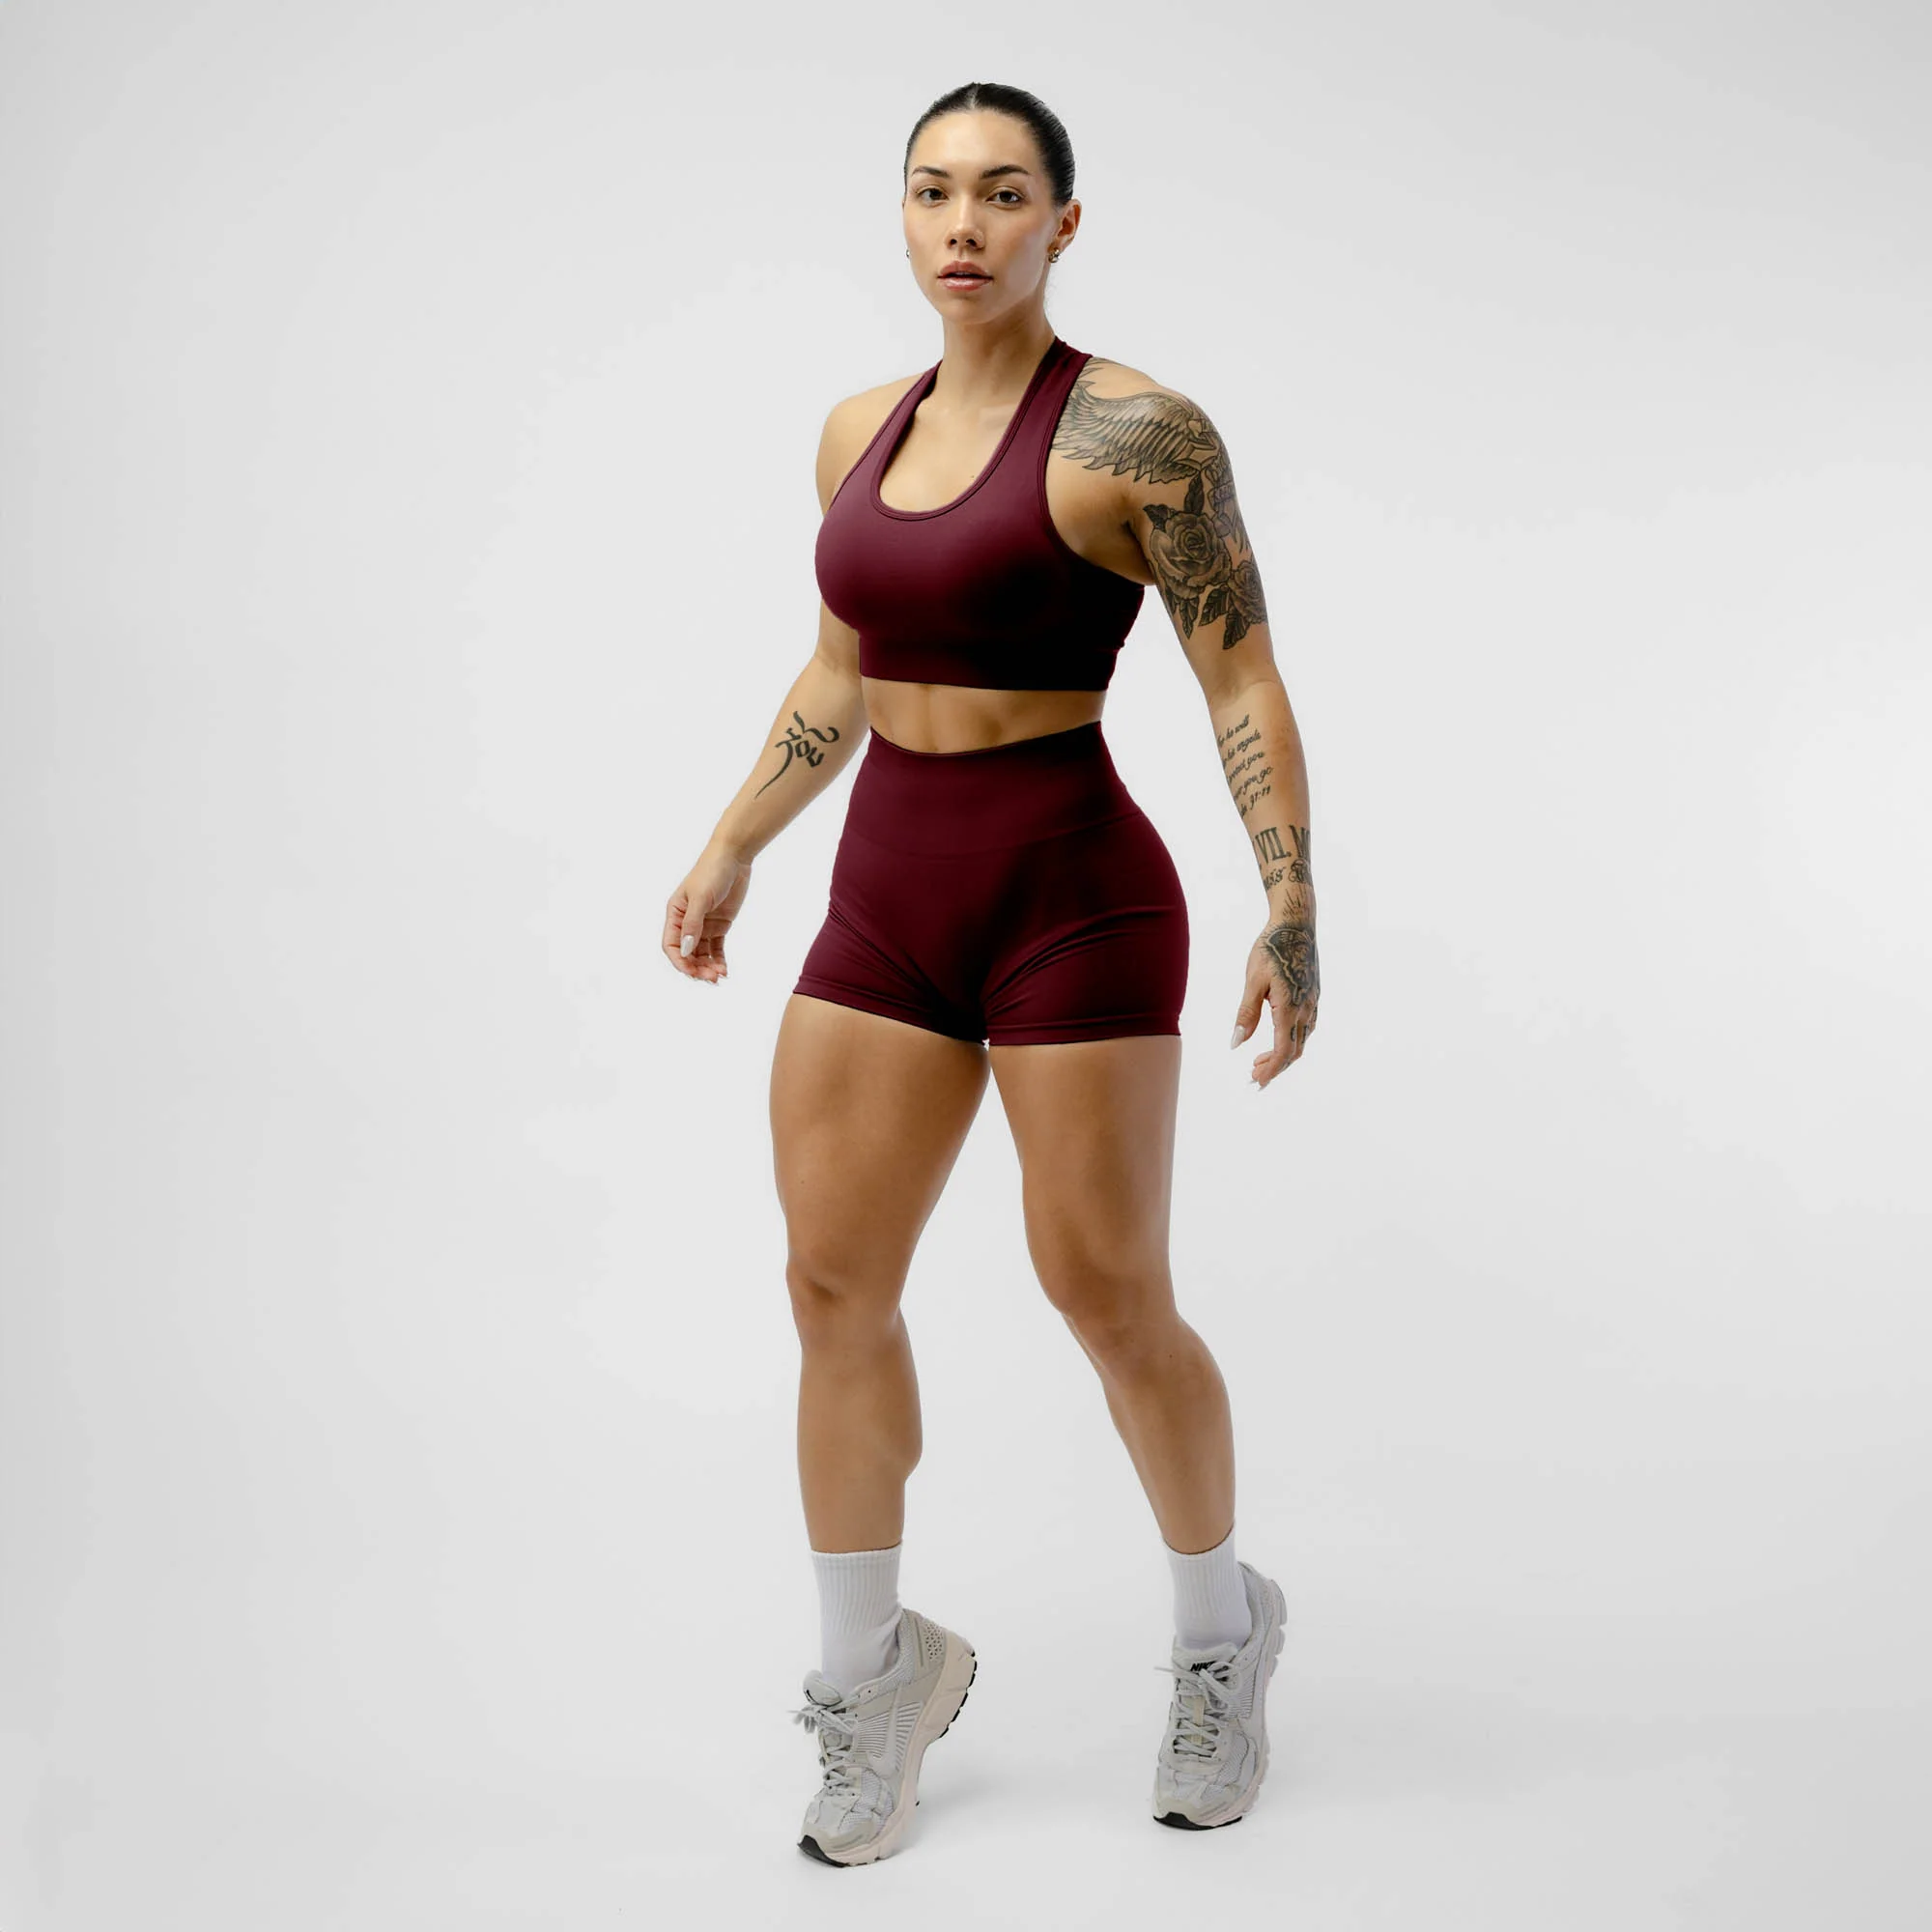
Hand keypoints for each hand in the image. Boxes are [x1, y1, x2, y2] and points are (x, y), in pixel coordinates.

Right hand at [664, 845, 752, 984]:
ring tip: (720, 976)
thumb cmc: (712, 872)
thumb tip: (685, 949)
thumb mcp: (701, 898)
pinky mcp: (719, 926)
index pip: (670, 945)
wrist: (734, 857)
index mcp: (675, 914)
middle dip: (696, 968)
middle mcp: (686, 922)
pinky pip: (716, 949)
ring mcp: (703, 925)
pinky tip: (725, 970)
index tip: (692, 973)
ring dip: (708, 967)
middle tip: (711, 978)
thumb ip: (693, 924)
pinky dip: (719, 960)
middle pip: (686, 953)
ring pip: (701, 954)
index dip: (679, 961)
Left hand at [1231, 906, 1318, 1088]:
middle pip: (1294, 1051)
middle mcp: (1306, 1009)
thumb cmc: (1270, 948)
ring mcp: (1313, 1002)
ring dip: (1284, 1054)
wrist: (1296, 924)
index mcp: (1289, 1008)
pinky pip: (1308, 1027)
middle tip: (1254, 1075)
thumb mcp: (1252, 980)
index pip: (1283, 1051)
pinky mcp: (1314, 994)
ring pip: (1302, 1040)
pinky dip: (1293, 1039)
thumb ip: (1245, 1014)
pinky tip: (1280, 1036)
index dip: (1270, 1070)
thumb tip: (1236, 1044)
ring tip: (1261, 1059)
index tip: (1255, 1081)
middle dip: (1275, 1067)